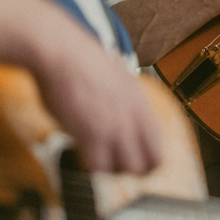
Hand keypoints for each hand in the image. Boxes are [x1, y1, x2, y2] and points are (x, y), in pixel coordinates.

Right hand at [32, 32, 162, 174]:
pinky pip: (97, 167)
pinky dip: (88, 166)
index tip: (129, 161)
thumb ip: (126, 101)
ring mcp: (115, 126)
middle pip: (147, 165)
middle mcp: (133, 117)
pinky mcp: (92, 132)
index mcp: (141, 104)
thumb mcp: (117, 78)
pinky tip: (78, 152)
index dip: (145, 162)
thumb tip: (124, 115)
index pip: (158, 149)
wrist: (61, 50)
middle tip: (111, 164)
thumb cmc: (82, 61)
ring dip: (108, 168)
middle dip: (129, 170)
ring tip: (93, 156)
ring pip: (124, 169)